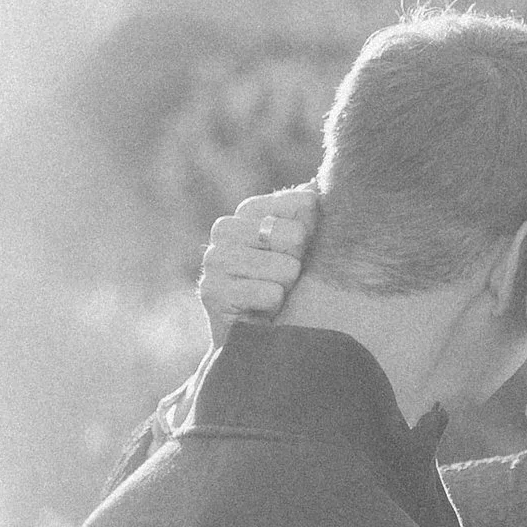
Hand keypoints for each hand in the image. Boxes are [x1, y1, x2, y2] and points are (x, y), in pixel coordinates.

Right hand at [197, 187, 316, 340]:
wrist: (253, 339)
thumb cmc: (280, 286)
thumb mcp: (300, 247)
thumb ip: (307, 215)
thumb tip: (314, 187)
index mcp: (248, 211)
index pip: (304, 202)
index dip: (313, 233)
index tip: (299, 253)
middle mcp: (225, 228)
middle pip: (296, 235)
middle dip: (298, 263)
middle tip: (281, 279)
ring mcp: (214, 259)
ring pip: (286, 268)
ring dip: (286, 288)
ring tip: (270, 295)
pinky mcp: (212, 291)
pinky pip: (271, 294)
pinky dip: (272, 307)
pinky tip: (259, 311)